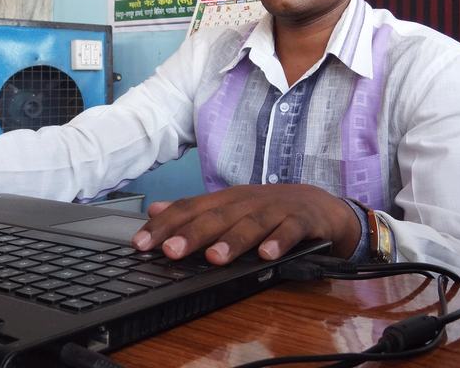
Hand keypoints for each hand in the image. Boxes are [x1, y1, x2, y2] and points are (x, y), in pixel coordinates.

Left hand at [130, 184, 360, 264]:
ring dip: (232, 241)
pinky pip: (291, 230)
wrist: (320, 205)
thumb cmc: (269, 210)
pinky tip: (267, 255)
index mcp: (227, 200)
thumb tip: (154, 210)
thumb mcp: (230, 208)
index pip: (190, 208)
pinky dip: (279, 241)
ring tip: (214, 258)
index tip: (140, 243)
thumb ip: (194, 211)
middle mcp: (248, 202)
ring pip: (251, 224)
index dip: (165, 225)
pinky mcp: (302, 220)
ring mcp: (276, 210)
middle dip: (192, 233)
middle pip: (217, 216)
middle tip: (170, 250)